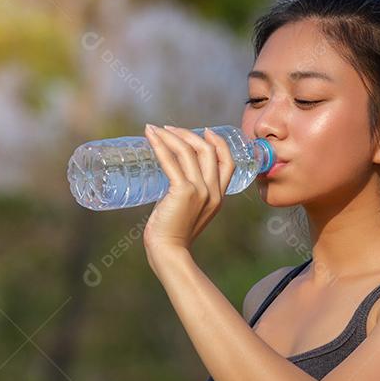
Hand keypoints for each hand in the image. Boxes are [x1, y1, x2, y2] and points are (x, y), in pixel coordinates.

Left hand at [141, 124, 235, 256]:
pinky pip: (171, 161)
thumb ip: (189, 194)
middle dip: (188, 134)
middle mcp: (213, 191)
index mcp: (219, 196)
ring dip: (171, 135)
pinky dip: (160, 145)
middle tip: (169, 128)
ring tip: (155, 129)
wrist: (169, 252)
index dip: (218, 142)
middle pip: (208, 150)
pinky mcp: (183, 191)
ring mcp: (200, 191)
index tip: (205, 130)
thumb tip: (173, 176)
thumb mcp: (190, 210)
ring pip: (189, 152)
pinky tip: (151, 137)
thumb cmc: (173, 234)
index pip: (228, 162)